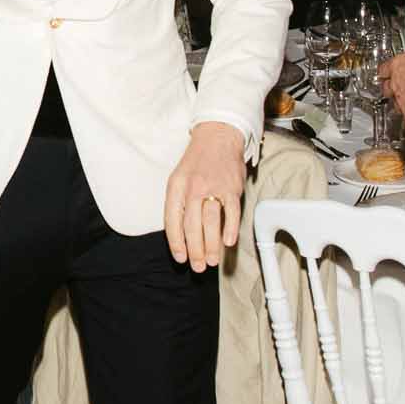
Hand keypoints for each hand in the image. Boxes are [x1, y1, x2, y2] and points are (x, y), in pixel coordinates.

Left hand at [164, 121, 245, 270]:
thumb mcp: (178, 178)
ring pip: (210, 222)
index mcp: (176, 186)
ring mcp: (213, 187)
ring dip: (211, 245)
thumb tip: (180, 233)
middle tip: (198, 266)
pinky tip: (228, 242)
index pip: (172, 220)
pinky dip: (230, 228)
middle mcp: (192, 188)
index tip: (180, 258)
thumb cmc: (197, 162)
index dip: (176, 242)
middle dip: (194, 250)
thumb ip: (179, 203)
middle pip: (192, 225)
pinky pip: (231, 212)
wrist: (218, 136)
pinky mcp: (232, 187)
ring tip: (211, 261)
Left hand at [380, 34, 404, 129]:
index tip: (388, 72)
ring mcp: (403, 103)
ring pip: (396, 106)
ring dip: (401, 106)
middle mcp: (397, 86)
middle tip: (398, 89)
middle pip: (386, 89)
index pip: (384, 69)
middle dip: (391, 89)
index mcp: (399, 66)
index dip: (386, 71)